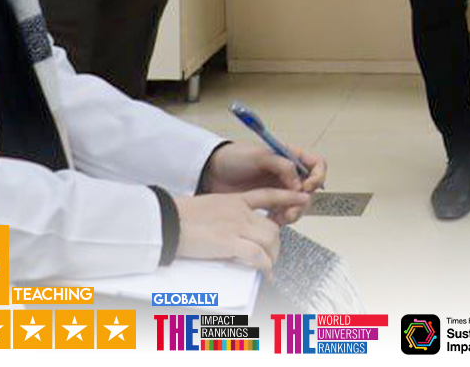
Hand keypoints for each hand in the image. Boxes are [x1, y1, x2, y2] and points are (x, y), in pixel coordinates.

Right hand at [172, 189, 303, 270]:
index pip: (268, 196)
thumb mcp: (208, 206)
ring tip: (269, 266)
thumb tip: (230, 230)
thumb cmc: (179, 216)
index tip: (303, 199)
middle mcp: (240, 212)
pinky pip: (257, 256)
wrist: (166, 220)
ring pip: (270, 240)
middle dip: (276, 242)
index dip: (288, 198)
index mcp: (235, 200)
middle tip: (272, 254)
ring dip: (272, 256)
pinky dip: (264, 266)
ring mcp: (237, 227)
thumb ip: (225, 214)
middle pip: (272, 226)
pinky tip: (265, 274)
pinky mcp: (229, 243)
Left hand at [201, 141, 326, 224]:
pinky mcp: (270, 202)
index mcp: (291, 157)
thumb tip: (299, 183)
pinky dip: (282, 219)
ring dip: (294, 213)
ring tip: (282, 219)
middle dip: (303, 202)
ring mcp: (280, 188)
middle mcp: (289, 173)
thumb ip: (282, 166)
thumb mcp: (258, 155)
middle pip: (311, 189)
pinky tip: (271, 222)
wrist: (211, 172)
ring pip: (299, 203)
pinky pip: (284, 213)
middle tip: (290, 212)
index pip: (317, 165)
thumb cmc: (234, 157)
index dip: (317, 177)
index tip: (306, 187)